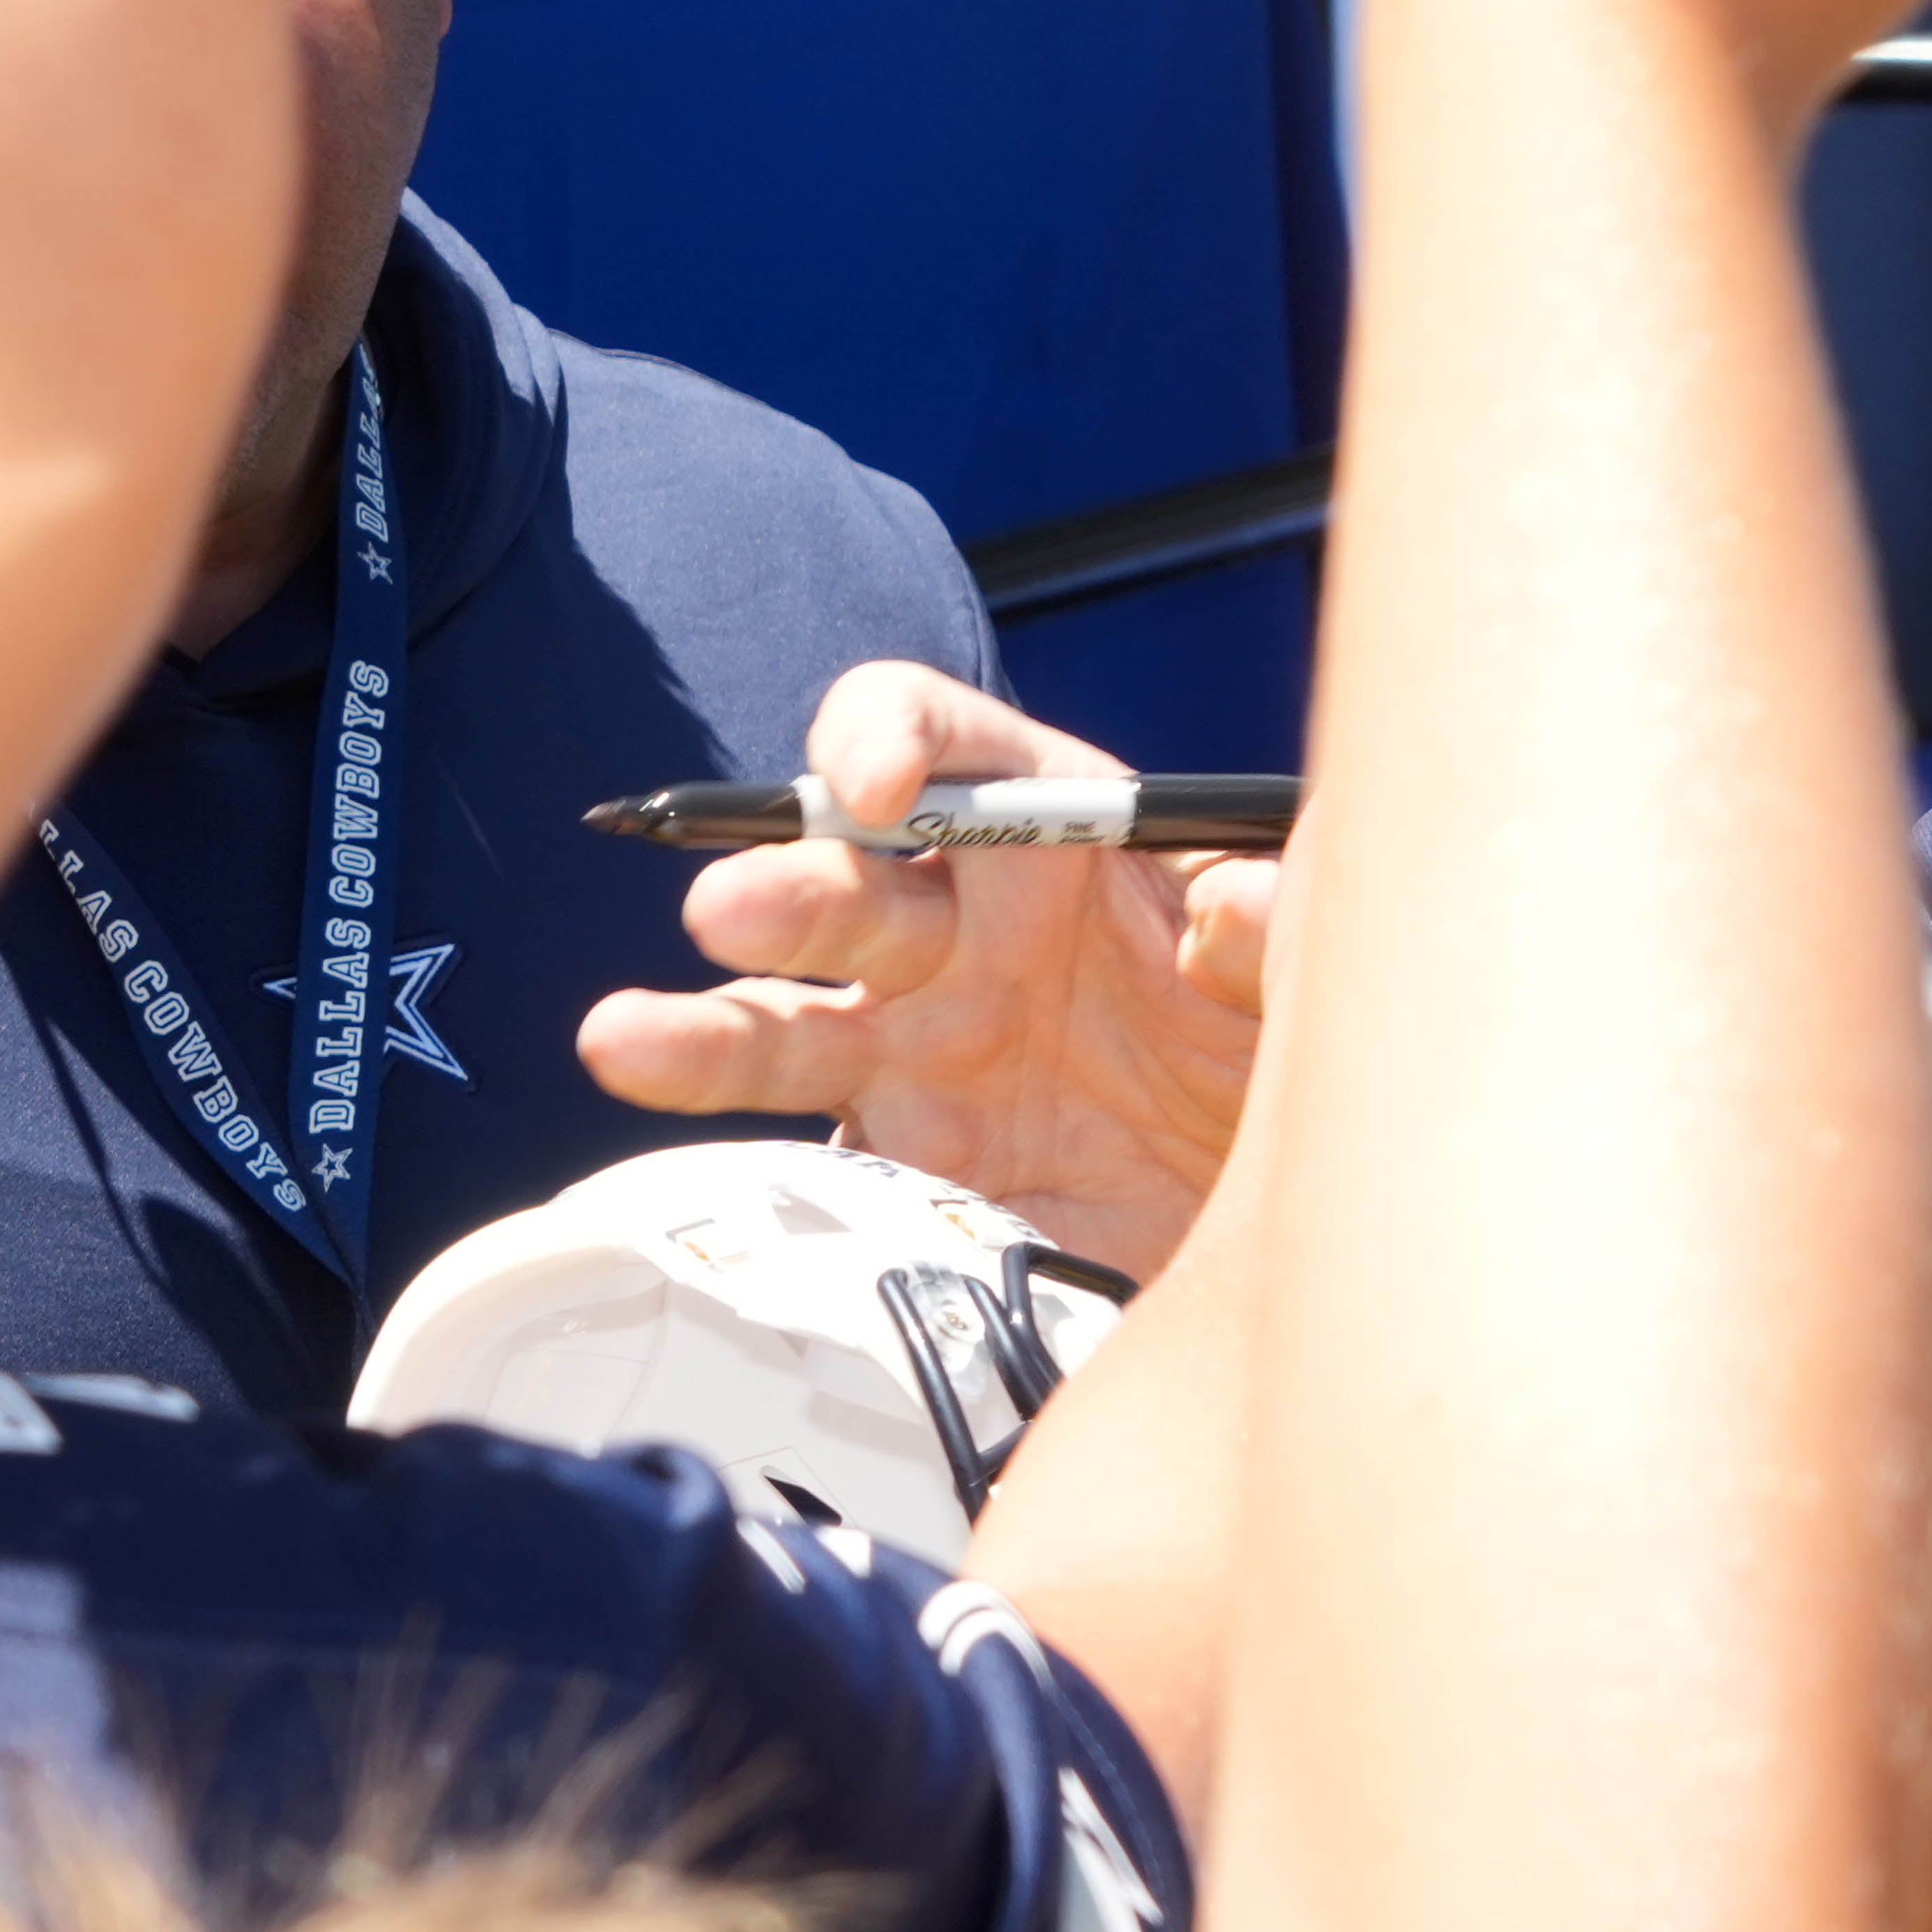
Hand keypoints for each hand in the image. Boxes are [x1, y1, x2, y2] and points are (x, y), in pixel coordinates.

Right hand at [574, 662, 1267, 1276]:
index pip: (943, 745)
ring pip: (786, 1024)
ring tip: (624, 1040)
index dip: (889, 738)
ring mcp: (916, 1053)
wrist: (1281, 1193)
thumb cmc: (1280, 1025)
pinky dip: (754, 1180)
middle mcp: (960, 932)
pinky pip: (811, 1167)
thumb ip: (1277, 919)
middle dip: (787, 889)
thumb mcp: (1308, 957)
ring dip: (707, 1028)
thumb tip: (1237, 910)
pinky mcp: (907, 1170)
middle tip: (736, 912)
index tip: (876, 783)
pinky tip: (699, 1189)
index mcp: (1053, 834)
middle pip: (845, 884)